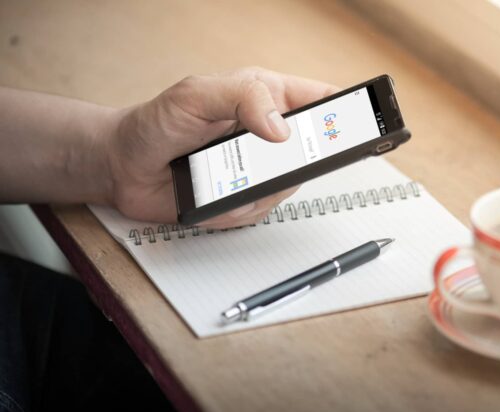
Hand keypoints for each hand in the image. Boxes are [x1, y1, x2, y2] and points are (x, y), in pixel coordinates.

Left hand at [107, 67, 336, 227]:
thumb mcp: (196, 95)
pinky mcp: (244, 198)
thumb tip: (282, 129)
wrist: (123, 168)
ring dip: (255, 188)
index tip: (360, 122)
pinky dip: (235, 209)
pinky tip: (212, 195)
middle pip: (312, 151)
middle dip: (294, 163)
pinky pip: (259, 211)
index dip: (345, 110)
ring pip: (287, 187)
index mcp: (265, 97)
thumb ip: (243, 99)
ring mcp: (259, 168)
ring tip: (218, 175)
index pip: (319, 99)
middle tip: (271, 162)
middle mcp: (267, 134)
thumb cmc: (156, 122)